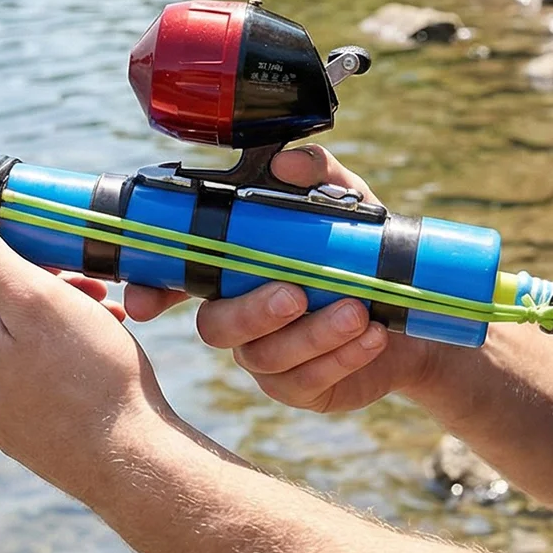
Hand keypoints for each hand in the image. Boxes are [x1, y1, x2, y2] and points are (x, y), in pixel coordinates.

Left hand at [0, 199, 179, 503]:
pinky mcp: (20, 418)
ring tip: (96, 297)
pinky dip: (53, 335)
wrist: (130, 460)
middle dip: (16, 268)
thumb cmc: (87, 375)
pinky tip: (98, 329)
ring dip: (43, 300)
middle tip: (66, 261)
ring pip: (4, 328)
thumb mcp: (34, 297)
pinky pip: (24, 360)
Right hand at [125, 145, 438, 413]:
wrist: (408, 310)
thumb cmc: (360, 252)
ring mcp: (266, 357)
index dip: (153, 291)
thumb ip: (320, 176)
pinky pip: (307, 380)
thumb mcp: (349, 205)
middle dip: (253, 312)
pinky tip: (372, 335)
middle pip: (216, 325)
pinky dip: (342, 356)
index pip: (178, 280)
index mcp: (235, 271)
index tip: (143, 304)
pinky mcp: (300, 387)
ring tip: (357, 311)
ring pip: (267, 355)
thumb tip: (288, 165)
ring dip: (314, 334)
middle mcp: (239, 315)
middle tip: (296, 294)